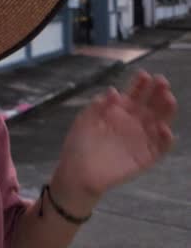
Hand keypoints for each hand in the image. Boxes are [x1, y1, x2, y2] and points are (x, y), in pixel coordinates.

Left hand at [54, 70, 176, 200]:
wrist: (77, 172)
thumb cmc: (79, 145)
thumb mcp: (84, 121)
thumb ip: (97, 106)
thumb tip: (113, 91)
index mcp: (118, 112)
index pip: (134, 95)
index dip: (140, 85)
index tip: (144, 74)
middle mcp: (133, 123)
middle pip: (150, 105)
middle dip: (157, 92)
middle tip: (162, 82)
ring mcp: (140, 140)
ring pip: (158, 122)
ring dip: (165, 111)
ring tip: (168, 99)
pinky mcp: (145, 158)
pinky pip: (159, 147)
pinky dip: (164, 139)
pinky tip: (164, 128)